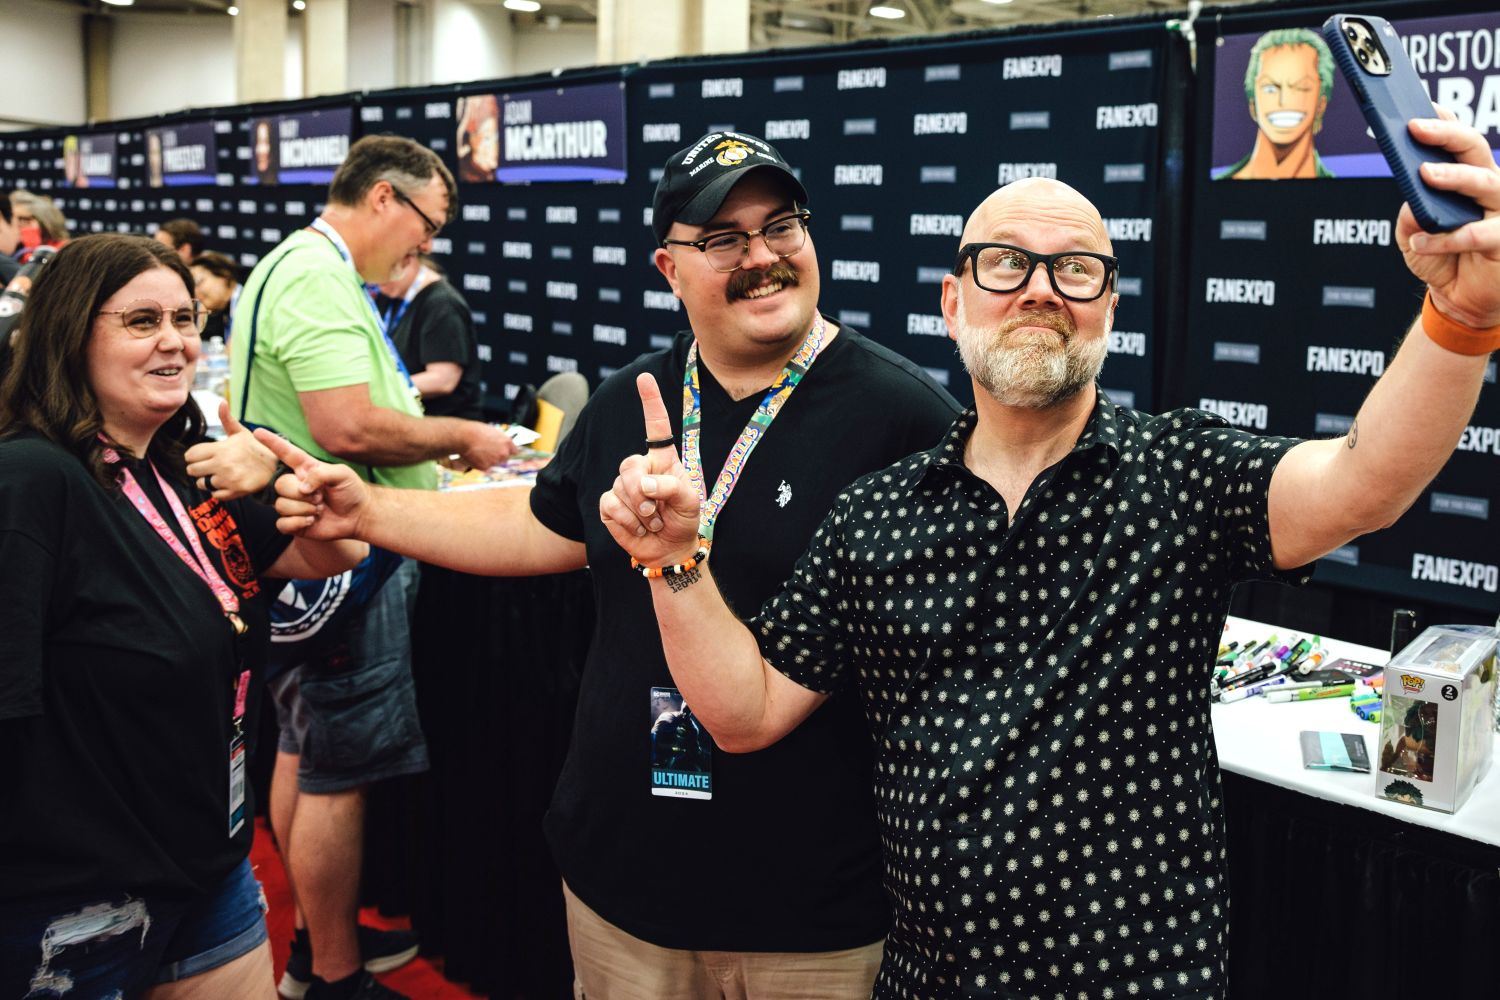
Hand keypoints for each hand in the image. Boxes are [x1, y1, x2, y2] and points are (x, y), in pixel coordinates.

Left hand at [184, 401, 277, 499]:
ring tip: (220, 475)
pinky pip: (214, 494)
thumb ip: (227, 419)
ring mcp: (227, 479)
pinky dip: (219, 491)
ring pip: (202, 484)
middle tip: (209, 466)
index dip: (193, 456)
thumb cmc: (256, 449)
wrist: (276, 467)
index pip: (190, 455)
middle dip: (198, 469)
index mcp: (221, 448)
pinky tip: (228, 483)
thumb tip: (222, 402)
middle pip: (192, 470)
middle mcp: (222, 464)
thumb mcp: (241, 433)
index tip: (201, 456)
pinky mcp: (234, 492)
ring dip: (208, 481)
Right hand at [253, 429, 371, 539]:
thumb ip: (320, 474)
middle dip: (302, 494)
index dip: (271, 442)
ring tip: (320, 509)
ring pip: (280, 505)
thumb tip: (301, 487)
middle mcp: (295, 484)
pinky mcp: (294, 522)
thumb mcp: (342, 474)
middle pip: (280, 485)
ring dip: (304, 509)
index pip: (285, 453)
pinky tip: (312, 520)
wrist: (359, 515)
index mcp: (305, 468)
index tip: (257, 432)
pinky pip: (282, 524)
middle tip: (321, 497)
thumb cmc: (352, 491)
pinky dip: (297, 523)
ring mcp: (293, 503)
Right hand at [458, 421, 518, 469]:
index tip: (504, 452)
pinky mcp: (486, 467)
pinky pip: (485, 467)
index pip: (514, 451)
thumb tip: (500, 444)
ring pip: (494, 463)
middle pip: (505, 459)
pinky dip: (480, 464)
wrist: (464, 436)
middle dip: (498, 456)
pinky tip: (474, 456)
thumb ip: (499, 440)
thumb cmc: (476, 431)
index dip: (508, 451)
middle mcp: (504, 453)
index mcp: (507, 442)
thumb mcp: (492, 432)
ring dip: (488, 460)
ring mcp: (495, 461)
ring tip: (478, 451)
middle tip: (487, 452)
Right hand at [598, 373, 701, 567]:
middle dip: (643, 492)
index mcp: (663, 460)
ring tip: (652, 522)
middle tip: (656, 511)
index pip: (655, 426)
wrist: (669, 550)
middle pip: (629, 466)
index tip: (644, 377)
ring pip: (619, 488)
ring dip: (640, 512)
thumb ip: (671, 487)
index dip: (650, 401)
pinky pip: (610, 505)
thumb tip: (643, 483)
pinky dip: (627, 522)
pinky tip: (638, 529)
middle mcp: (641, 467)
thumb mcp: (690, 502)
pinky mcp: (609, 505)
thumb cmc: (683, 520)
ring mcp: (622, 485)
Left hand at [1398, 111, 1499, 327]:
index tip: (1419, 108)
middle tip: (1416, 127)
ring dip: (1456, 176)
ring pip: (1487, 182)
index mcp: (1468, 180)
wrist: (1459, 300)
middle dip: (1446, 135)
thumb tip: (1412, 198)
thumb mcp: (1412, 235)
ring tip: (1425, 173)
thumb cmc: (1440, 259)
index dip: (1444, 122)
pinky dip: (1448, 237)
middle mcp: (1490, 189)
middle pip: (1476, 151)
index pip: (1459, 144)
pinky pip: (1480, 233)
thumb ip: (1410, 214)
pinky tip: (1421, 241)